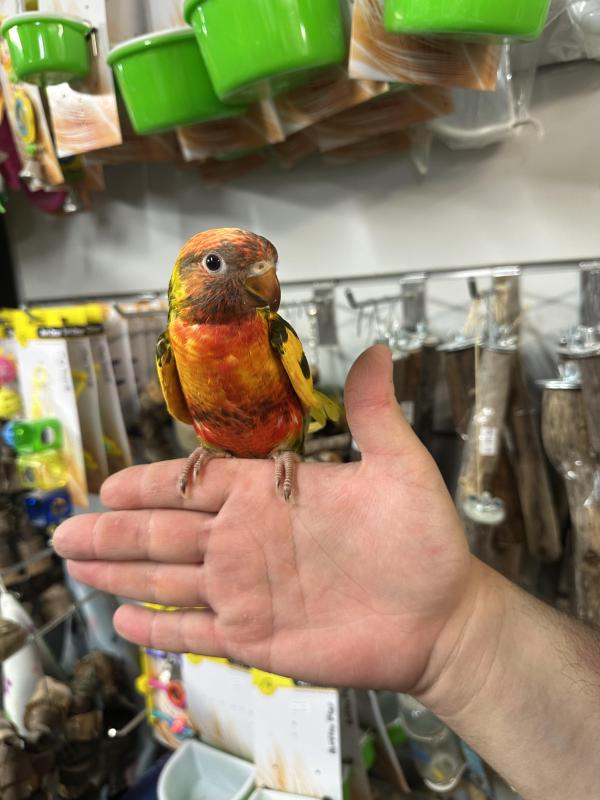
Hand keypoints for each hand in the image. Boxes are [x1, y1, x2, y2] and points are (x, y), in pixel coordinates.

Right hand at [54, 346, 475, 691]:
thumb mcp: (400, 467)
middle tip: (67, 531)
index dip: (148, 486)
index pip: (194, 485)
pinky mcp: (256, 638)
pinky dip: (160, 630)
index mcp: (270, 496)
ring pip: (169, 580)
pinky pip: (196, 632)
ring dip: (121, 575)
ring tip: (77, 565)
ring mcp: (248, 591)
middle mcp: (248, 541)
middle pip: (164, 533)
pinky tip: (124, 624)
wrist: (441, 616)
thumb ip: (373, 412)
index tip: (108, 486)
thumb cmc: (422, 540)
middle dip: (113, 532)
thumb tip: (375, 351)